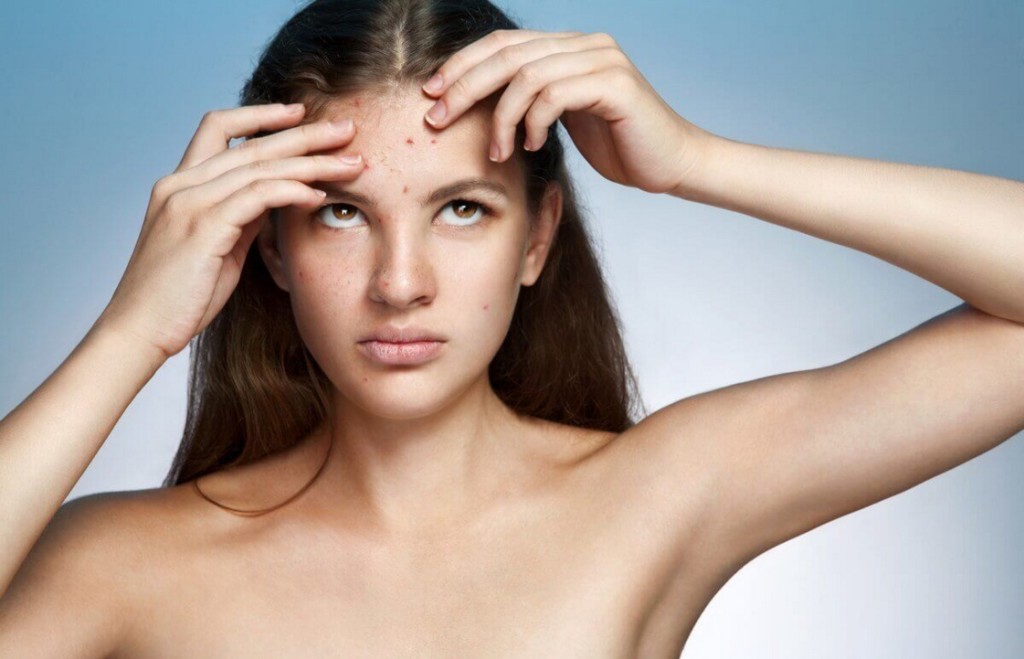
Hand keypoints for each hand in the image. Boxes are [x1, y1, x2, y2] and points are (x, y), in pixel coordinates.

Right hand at [96, 104, 364, 358]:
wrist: (139, 330)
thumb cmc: (179, 297)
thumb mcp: (217, 248)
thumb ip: (241, 218)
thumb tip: (276, 199)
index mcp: (179, 185)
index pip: (218, 128)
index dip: (260, 116)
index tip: (298, 114)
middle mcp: (180, 185)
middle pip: (251, 144)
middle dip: (304, 133)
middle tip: (346, 129)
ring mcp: (188, 203)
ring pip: (260, 166)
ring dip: (311, 162)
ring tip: (351, 163)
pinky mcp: (202, 227)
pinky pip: (257, 196)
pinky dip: (292, 190)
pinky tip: (317, 195)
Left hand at [420, 29, 712, 194]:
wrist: (672, 165)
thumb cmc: (620, 147)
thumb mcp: (565, 120)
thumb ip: (533, 102)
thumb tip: (479, 103)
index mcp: (569, 48)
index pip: (502, 44)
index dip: (461, 65)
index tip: (431, 94)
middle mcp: (585, 44)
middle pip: (506, 53)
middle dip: (464, 86)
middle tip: (438, 118)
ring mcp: (602, 59)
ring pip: (526, 74)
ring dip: (499, 116)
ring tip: (496, 152)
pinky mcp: (615, 84)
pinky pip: (554, 94)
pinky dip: (533, 121)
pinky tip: (530, 145)